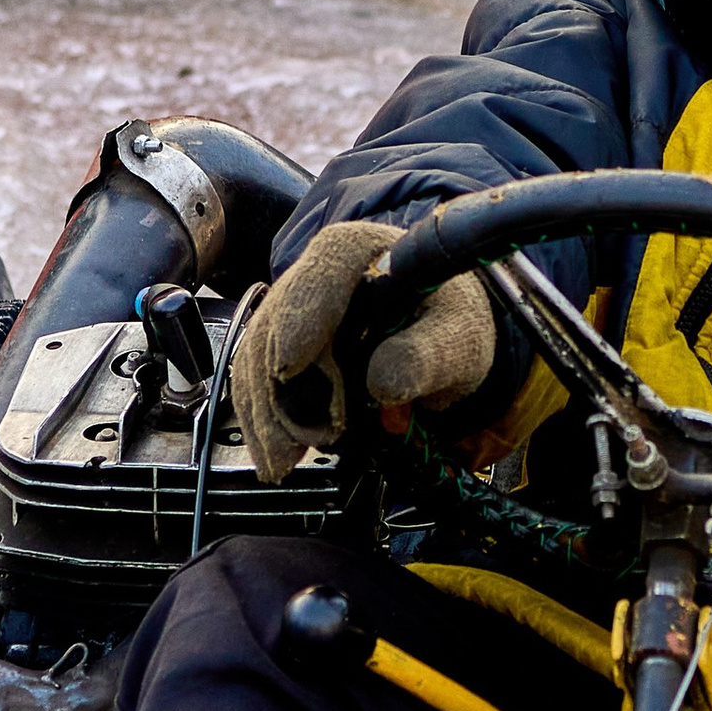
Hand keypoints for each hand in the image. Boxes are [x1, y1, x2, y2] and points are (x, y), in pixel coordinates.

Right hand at [230, 220, 496, 481]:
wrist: (439, 332)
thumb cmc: (449, 323)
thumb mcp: (455, 337)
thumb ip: (425, 355)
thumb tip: (383, 384)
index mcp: (357, 250)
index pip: (322, 274)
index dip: (301, 319)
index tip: (290, 366)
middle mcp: (312, 274)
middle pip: (279, 325)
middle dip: (284, 387)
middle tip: (305, 440)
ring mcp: (288, 311)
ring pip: (258, 358)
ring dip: (266, 413)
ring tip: (284, 460)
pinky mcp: (278, 345)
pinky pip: (256, 381)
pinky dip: (261, 420)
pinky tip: (274, 455)